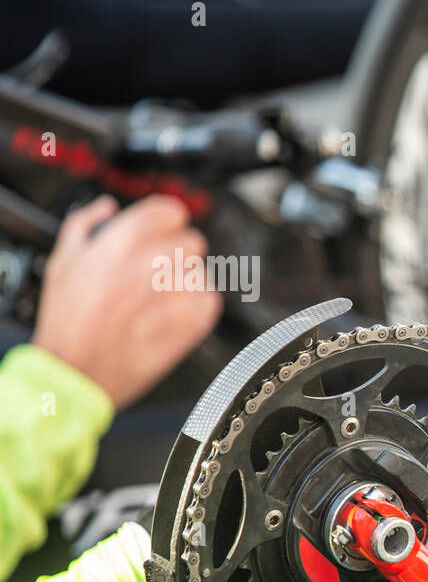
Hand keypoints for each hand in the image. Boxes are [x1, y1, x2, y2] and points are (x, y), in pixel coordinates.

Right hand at [32, 194, 222, 409]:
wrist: (76, 372)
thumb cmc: (68, 323)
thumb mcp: (62, 261)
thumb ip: (86, 225)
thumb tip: (106, 208)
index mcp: (125, 239)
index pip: (172, 212)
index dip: (165, 225)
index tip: (160, 236)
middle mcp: (155, 262)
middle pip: (192, 242)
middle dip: (176, 256)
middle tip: (154, 277)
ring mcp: (177, 292)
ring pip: (201, 273)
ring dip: (185, 284)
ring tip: (156, 303)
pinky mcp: (193, 321)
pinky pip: (210, 302)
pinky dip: (195, 309)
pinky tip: (168, 319)